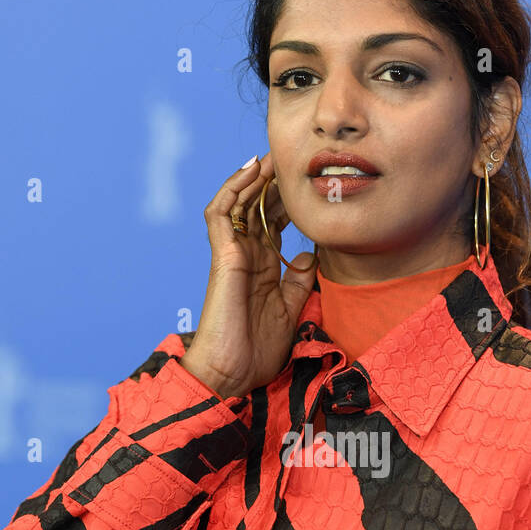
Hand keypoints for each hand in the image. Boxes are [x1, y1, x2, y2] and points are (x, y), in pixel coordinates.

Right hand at [182, 150, 316, 397]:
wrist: (232, 375)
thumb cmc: (256, 351)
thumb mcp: (290, 309)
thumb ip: (298, 281)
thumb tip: (309, 254)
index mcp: (262, 267)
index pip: (273, 223)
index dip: (288, 201)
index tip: (310, 183)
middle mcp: (246, 256)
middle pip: (258, 207)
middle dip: (275, 182)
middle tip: (295, 158)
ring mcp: (232, 254)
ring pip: (238, 203)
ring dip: (255, 177)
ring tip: (273, 154)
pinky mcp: (222, 257)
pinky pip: (220, 213)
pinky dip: (233, 188)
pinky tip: (251, 170)